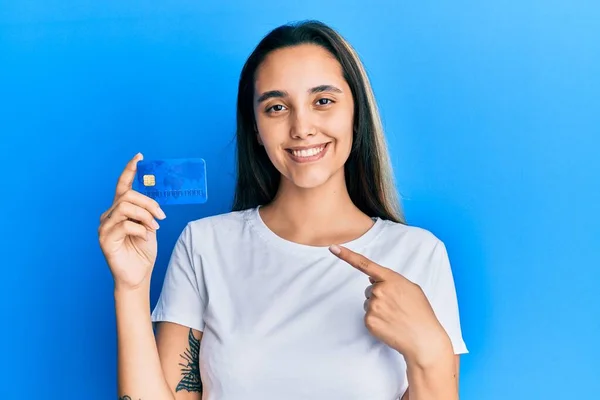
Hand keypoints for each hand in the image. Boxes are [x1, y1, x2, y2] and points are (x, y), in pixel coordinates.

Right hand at [98, 153, 165, 290]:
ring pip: (125, 207)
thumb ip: (147, 211)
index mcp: (119, 210)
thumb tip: (154, 200)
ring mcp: (104, 227)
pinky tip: (145, 236)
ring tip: (154, 227)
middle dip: (148, 203)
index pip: (122, 185)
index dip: (130, 170)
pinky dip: (140, 228)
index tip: (140, 157)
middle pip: (127, 196)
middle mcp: (109, 215)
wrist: (138, 275)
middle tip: (161, 215)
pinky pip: (125, 225)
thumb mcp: (149, 226)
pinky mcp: (105, 239)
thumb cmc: (143, 250)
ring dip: (145, 215)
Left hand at [329, 244, 451, 364]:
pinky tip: (390, 325)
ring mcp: (373, 306)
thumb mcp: (411, 288)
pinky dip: (377, 320)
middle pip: (370, 289)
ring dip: (379, 308)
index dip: (347, 255)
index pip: (365, 264)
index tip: (333, 248)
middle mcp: (379, 290)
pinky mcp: (369, 321)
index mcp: (391, 279)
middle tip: (397, 307)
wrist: (423, 338)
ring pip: (369, 303)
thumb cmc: (420, 312)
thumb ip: (391, 280)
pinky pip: (368, 316)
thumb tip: (372, 279)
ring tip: (395, 316)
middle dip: (380, 296)